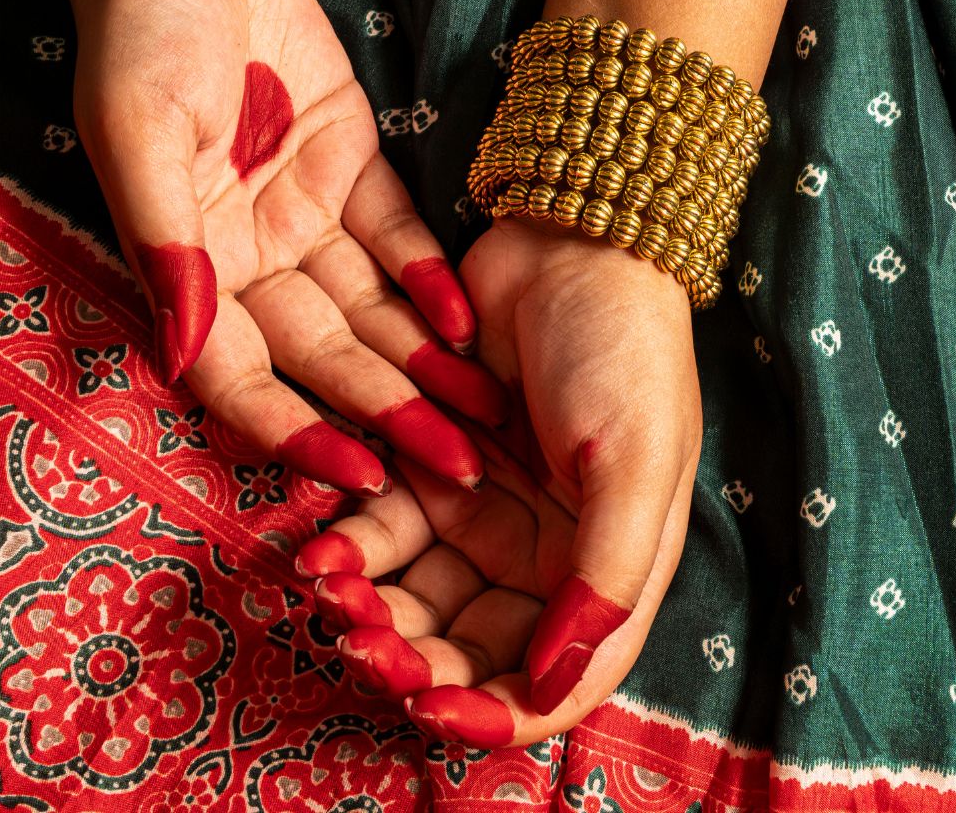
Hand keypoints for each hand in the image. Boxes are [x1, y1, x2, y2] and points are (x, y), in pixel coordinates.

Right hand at [70, 0, 508, 495]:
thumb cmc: (138, 37)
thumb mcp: (135, 135)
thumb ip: (167, 243)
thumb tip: (182, 351)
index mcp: (190, 268)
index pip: (242, 376)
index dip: (294, 430)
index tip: (359, 472)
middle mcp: (251, 260)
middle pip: (326, 354)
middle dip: (389, 411)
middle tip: (460, 469)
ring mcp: (307, 218)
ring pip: (372, 309)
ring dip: (426, 361)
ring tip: (485, 415)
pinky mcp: (353, 171)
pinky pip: (397, 238)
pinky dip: (430, 278)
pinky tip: (469, 323)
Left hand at [296, 216, 702, 745]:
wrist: (572, 242)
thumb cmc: (625, 354)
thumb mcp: (636, 465)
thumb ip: (605, 579)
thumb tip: (548, 689)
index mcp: (604, 569)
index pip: (551, 679)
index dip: (492, 714)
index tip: (431, 711)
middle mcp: (543, 552)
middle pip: (470, 643)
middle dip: (412, 658)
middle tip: (357, 644)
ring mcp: (485, 508)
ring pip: (416, 591)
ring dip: (368, 602)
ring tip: (324, 584)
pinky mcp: (432, 463)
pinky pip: (384, 523)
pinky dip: (351, 538)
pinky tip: (319, 535)